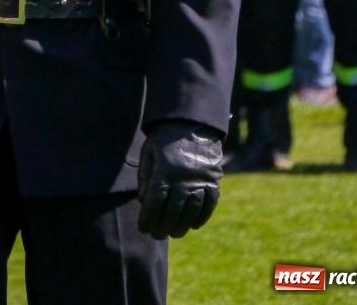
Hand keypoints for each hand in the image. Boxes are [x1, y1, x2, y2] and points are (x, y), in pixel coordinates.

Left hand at [136, 121, 222, 238]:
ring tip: (173, 233)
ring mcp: (200, 180)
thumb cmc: (165, 138)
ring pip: (191, 211)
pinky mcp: (213, 180)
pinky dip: (202, 217)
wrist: (192, 122)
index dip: (148, 218)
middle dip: (162, 226)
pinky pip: (209, 204)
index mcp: (165, 170)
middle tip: (156, 235)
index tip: (143, 228)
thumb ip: (145, 177)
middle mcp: (183, 178)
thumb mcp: (149, 152)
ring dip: (181, 226)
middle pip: (172, 211)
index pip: (155, 202)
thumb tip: (143, 202)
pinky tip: (193, 225)